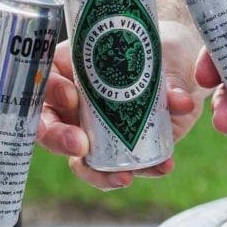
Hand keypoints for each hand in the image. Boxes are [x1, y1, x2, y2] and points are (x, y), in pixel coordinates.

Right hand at [37, 20, 209, 189]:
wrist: (181, 70)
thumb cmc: (160, 48)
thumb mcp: (163, 53)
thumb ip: (169, 78)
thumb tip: (179, 101)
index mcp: (70, 68)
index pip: (45, 78)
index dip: (51, 91)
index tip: (72, 97)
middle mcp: (73, 103)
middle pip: (49, 125)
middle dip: (59, 139)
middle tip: (80, 146)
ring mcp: (90, 131)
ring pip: (76, 159)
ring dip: (95, 173)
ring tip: (123, 177)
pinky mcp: (114, 151)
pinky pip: (112, 171)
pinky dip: (134, 175)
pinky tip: (160, 169)